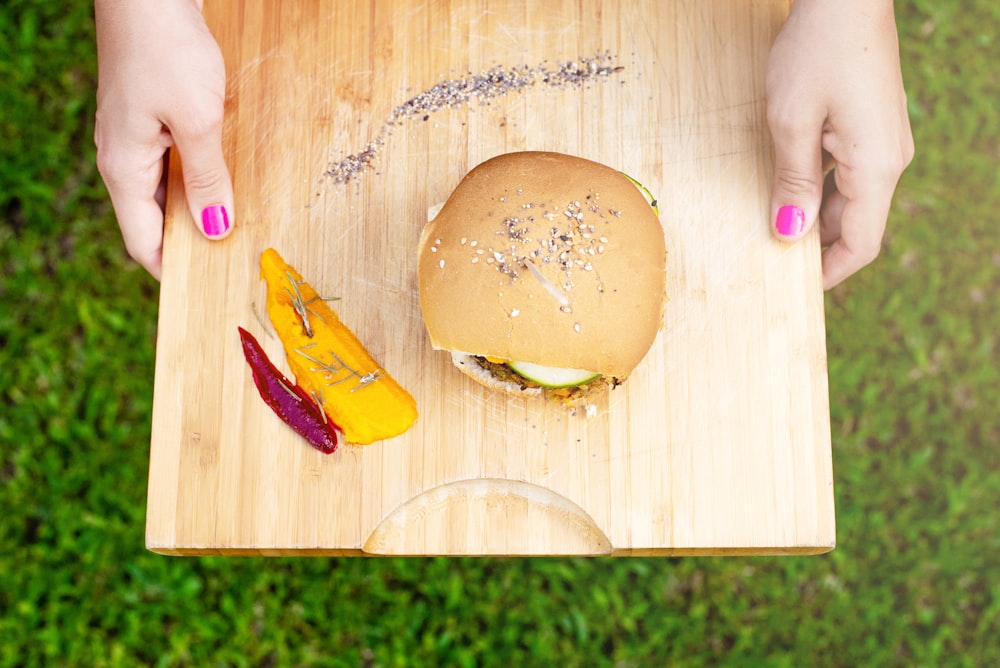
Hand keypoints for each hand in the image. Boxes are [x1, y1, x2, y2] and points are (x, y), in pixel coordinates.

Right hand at [94, 0, 233, 279]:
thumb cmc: (167, 50)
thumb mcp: (196, 123)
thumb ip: (207, 179)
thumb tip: (215, 230)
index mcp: (123, 169)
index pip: (143, 243)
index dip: (176, 271)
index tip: (211, 289)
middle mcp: (123, 158)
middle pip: (155, 220)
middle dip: (192, 243)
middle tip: (235, 261)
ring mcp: (136, 137)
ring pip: (167, 191)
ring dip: (199, 209)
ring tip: (239, 226)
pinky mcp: (153, 116)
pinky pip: (175, 162)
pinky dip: (199, 178)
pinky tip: (228, 180)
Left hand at [766, 0, 913, 289]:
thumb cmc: (817, 51)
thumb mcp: (791, 122)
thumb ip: (793, 182)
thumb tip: (790, 231)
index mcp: (876, 167)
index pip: (861, 243)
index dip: (830, 273)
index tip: (797, 289)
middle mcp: (888, 158)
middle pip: (857, 223)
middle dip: (818, 246)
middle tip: (773, 260)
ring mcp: (883, 140)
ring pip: (851, 197)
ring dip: (816, 215)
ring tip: (775, 225)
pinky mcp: (871, 124)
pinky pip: (849, 171)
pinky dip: (821, 187)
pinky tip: (789, 186)